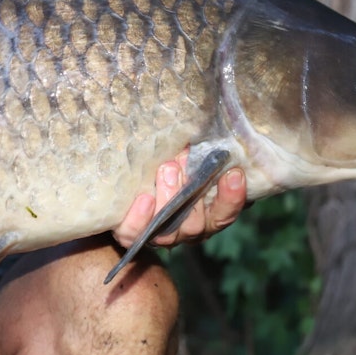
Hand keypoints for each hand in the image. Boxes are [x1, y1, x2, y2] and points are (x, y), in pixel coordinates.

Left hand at [113, 148, 246, 248]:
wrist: (121, 181)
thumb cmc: (161, 161)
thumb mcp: (183, 155)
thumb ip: (199, 149)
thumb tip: (208, 120)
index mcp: (205, 213)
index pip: (224, 213)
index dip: (232, 198)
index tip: (234, 173)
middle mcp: (186, 229)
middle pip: (197, 224)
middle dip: (190, 192)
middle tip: (181, 161)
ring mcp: (159, 235)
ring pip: (169, 232)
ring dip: (168, 198)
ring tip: (165, 169)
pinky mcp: (132, 234)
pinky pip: (135, 234)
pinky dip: (139, 218)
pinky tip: (144, 198)